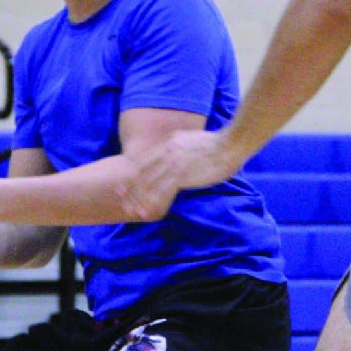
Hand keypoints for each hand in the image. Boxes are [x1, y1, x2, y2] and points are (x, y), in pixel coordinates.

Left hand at [118, 129, 240, 221]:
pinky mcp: (183, 174)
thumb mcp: (191, 140)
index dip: (131, 172)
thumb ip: (179, 147)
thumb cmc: (217, 144)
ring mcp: (175, 162)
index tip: (123, 183)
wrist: (231, 143)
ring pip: (150, 183)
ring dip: (139, 199)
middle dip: (130, 187)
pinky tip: (150, 211)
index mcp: (170, 142)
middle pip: (143, 171)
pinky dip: (154, 202)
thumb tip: (172, 154)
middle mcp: (169, 151)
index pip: (145, 159)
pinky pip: (164, 191)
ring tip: (132, 211)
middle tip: (120, 198)